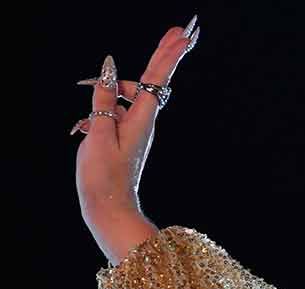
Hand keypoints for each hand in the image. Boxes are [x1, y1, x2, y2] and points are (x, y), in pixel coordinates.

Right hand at [73, 17, 198, 232]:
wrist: (108, 206)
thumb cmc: (102, 174)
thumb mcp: (98, 131)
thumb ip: (104, 98)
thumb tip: (110, 67)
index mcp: (140, 118)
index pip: (155, 78)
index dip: (168, 54)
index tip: (184, 36)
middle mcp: (144, 121)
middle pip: (150, 80)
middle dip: (164, 55)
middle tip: (181, 30)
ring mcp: (136, 128)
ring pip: (128, 96)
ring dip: (112, 91)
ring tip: (88, 120)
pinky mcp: (126, 136)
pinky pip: (118, 111)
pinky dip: (103, 110)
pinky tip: (83, 128)